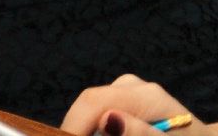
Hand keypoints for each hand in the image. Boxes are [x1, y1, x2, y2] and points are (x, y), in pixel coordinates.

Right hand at [61, 74, 209, 135]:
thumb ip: (140, 135)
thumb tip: (107, 119)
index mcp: (145, 96)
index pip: (92, 102)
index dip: (73, 126)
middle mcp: (131, 85)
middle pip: (88, 106)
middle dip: (79, 130)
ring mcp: (127, 89)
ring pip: (91, 110)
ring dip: (89, 131)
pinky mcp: (124, 98)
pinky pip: (99, 113)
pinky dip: (98, 130)